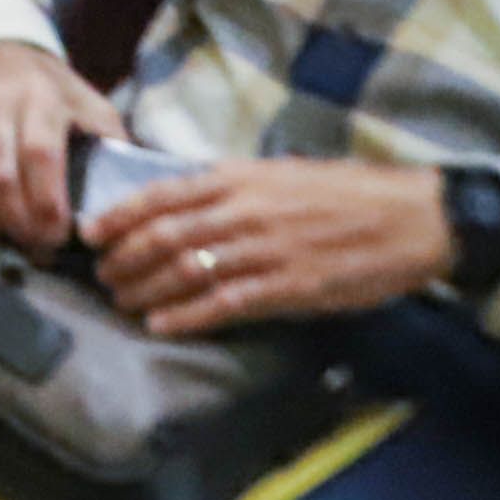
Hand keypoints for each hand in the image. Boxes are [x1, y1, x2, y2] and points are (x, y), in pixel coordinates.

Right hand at [0, 41, 126, 251]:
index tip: (58, 237)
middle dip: (17, 222)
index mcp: (40, 100)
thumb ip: (110, 142)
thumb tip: (132, 193)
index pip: (39, 156)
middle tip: (33, 246)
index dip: (47, 203)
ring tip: (4, 235)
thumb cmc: (49, 85)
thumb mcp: (89, 102)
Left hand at [87, 158, 452, 337]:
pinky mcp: (289, 288)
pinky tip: (162, 325)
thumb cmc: (344, 192)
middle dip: (124, 258)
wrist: (409, 216)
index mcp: (238, 178)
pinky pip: (226, 304)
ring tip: (123, 301)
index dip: (119, 215)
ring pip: (186, 271)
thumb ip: (230, 187)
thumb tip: (182, 199)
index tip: (90, 232)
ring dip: (147, 290)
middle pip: (164, 236)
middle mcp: (243, 211)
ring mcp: (265, 250)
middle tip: (102, 276)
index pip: (161, 195)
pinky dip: (187, 316)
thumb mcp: (278, 173)